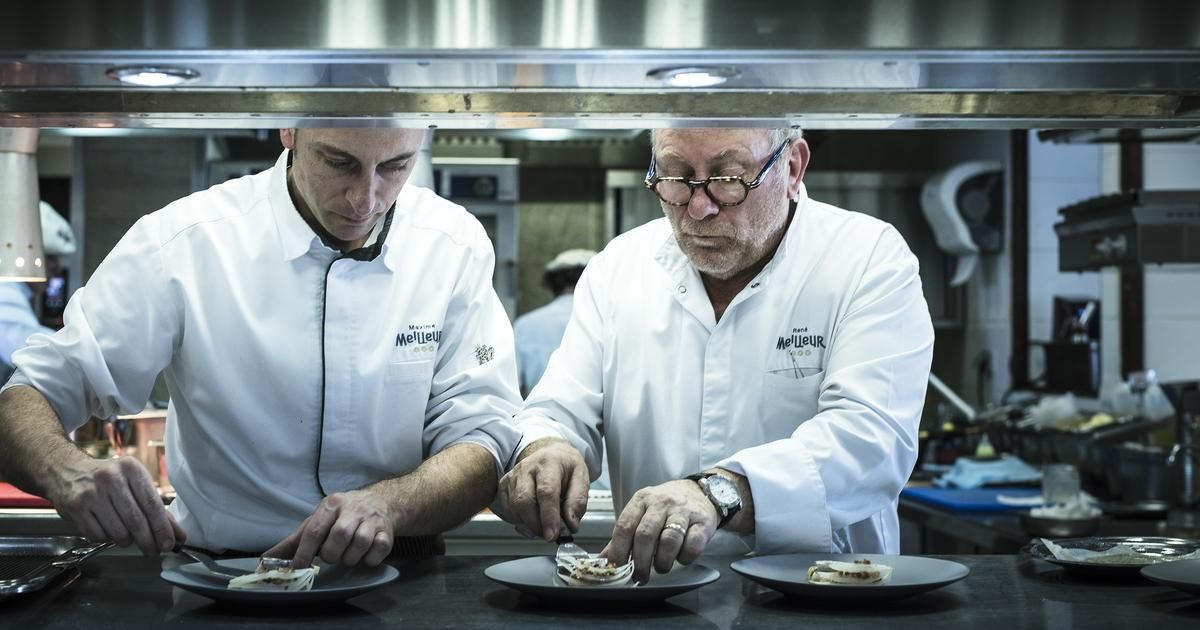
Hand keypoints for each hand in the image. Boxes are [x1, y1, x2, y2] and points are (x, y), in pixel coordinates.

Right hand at [49, 455, 183, 554]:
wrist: (68, 471)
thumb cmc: (108, 478)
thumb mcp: (134, 482)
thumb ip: (156, 508)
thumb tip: (176, 534)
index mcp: (131, 469)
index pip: (152, 505)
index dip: (162, 528)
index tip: (170, 543)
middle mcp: (111, 479)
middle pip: (136, 521)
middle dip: (148, 541)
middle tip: (153, 550)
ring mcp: (91, 493)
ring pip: (118, 531)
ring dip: (127, 541)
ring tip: (128, 536)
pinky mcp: (75, 507)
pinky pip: (98, 535)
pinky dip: (107, 539)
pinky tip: (109, 530)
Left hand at [264, 490, 393, 568]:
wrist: (381, 502)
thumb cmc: (343, 514)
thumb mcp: (318, 520)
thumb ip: (295, 540)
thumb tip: (267, 558)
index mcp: (332, 505)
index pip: (315, 529)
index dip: (305, 551)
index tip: (298, 567)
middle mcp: (353, 509)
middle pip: (339, 536)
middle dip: (332, 554)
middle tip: (332, 556)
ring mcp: (372, 520)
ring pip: (360, 544)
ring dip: (350, 557)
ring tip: (347, 556)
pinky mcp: (388, 531)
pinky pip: (379, 550)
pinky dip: (370, 559)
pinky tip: (365, 556)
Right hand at [497, 438, 588, 540]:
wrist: (552, 453)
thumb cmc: (566, 466)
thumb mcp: (581, 478)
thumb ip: (578, 502)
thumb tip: (570, 524)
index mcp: (549, 463)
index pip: (546, 492)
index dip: (548, 517)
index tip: (552, 534)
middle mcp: (527, 467)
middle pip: (524, 501)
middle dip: (536, 525)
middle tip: (550, 534)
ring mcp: (513, 476)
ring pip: (514, 508)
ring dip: (528, 524)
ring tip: (543, 523)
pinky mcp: (504, 485)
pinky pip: (507, 510)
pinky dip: (519, 520)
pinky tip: (531, 516)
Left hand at [600, 479, 717, 583]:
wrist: (701, 492)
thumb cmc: (668, 506)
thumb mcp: (643, 512)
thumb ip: (624, 535)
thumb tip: (604, 559)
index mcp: (642, 500)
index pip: (624, 526)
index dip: (618, 551)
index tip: (617, 567)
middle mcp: (661, 502)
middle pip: (645, 535)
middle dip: (641, 562)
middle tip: (640, 576)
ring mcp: (683, 511)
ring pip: (669, 541)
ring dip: (663, 562)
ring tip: (661, 567)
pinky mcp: (703, 522)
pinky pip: (692, 545)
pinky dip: (684, 558)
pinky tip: (681, 558)